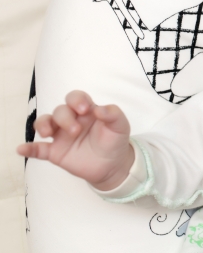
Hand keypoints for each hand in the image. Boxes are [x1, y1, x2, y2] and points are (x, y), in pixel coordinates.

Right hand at [17, 91, 133, 190]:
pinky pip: (38, 149)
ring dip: (43, 125)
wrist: (113, 165)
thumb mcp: (121, 126)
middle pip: (59, 111)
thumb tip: (100, 109)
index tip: (84, 109)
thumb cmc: (115, 140)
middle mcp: (71, 120)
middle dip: (65, 118)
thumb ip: (114, 114)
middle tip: (75, 131)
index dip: (76, 100)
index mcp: (86, 111)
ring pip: (45, 123)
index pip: (75, 97)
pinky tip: (22, 149)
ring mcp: (61, 136)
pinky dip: (29, 148)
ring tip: (47, 133)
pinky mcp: (55, 152)